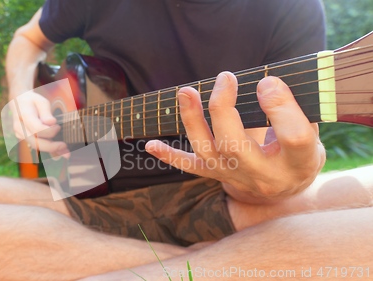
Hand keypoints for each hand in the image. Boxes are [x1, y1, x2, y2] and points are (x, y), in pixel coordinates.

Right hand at [11, 91, 69, 157]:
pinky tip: (59, 153)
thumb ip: (46, 112)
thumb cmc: (32, 101)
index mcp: (24, 115)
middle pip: (35, 142)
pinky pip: (36, 146)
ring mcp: (20, 134)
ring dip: (51, 151)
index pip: (37, 129)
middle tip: (64, 145)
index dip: (50, 131)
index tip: (58, 126)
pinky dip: (48, 150)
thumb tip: (51, 122)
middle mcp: (20, 127)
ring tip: (66, 153)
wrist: (18, 103)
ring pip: (35, 146)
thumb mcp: (41, 101)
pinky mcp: (24, 139)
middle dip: (51, 146)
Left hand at [145, 72, 325, 201]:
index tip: (267, 81)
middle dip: (223, 109)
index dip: (281, 108)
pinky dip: (170, 156)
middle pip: (236, 146)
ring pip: (208, 152)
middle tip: (225, 77)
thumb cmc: (298, 149)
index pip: (293, 138)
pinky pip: (191, 167)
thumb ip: (293, 109)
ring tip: (186, 91)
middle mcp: (264, 176)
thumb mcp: (311, 129)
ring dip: (192, 121)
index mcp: (299, 162)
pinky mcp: (217, 175)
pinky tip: (150, 146)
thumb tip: (265, 82)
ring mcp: (236, 178)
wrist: (285, 186)